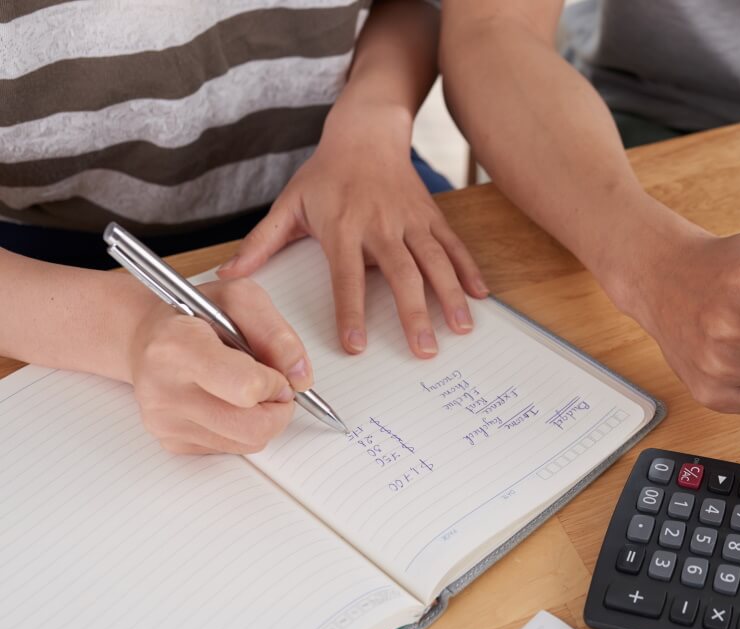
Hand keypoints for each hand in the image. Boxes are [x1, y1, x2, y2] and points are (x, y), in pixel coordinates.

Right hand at [128, 279, 311, 453]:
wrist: (147, 338)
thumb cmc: (195, 316)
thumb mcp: (240, 300)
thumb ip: (277, 334)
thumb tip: (300, 379)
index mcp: (177, 348)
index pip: (248, 388)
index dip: (275, 382)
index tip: (273, 369)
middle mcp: (164, 391)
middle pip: (255, 427)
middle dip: (278, 407)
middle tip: (273, 385)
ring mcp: (165, 422)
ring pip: (250, 442)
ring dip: (264, 417)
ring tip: (247, 389)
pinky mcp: (171, 442)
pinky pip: (233, 448)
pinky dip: (243, 427)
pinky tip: (226, 401)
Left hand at [217, 104, 487, 357]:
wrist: (365, 134)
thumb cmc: (325, 174)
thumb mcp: (289, 204)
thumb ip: (261, 242)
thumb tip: (228, 276)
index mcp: (343, 228)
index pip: (346, 277)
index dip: (351, 312)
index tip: (357, 345)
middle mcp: (381, 225)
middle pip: (401, 275)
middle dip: (415, 315)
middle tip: (424, 351)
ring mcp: (411, 221)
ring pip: (435, 263)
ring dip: (450, 297)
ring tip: (460, 330)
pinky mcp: (431, 216)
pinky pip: (453, 246)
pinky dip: (468, 271)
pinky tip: (479, 296)